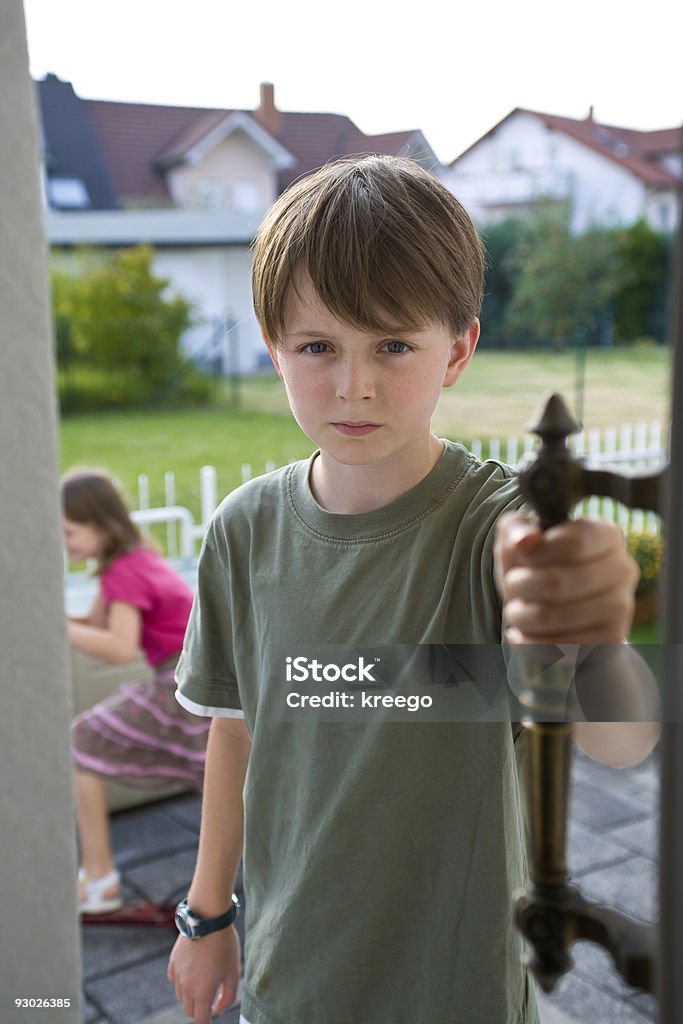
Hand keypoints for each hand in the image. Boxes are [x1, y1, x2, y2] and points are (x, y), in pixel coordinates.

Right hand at [167, 925, 239, 1023]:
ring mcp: (177, 974)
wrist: (207, 918)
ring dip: (191, 996)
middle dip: (200, 1010)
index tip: (210, 1022)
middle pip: (189, 1010)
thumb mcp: (234, 972)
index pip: (200, 1020)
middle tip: (212, 1000)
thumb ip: (228, 997)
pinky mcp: (173, 961)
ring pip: (181, 996)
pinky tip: (192, 972)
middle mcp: (186, 987)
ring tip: (205, 981)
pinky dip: (182, 982)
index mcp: (202, 992)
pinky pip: (174, 980)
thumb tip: (218, 1010)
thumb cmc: (224, 945)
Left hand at [494, 511, 638, 644]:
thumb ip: (517, 530)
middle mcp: (622, 571)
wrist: (561, 613)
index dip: (535, 552)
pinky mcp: (609, 642)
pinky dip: (528, 642)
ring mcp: (620, 609)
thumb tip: (525, 541)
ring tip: (516, 610)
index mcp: (607, 536)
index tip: (520, 555)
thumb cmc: (539, 567)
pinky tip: (522, 634)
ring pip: (552, 617)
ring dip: (519, 615)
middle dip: (518, 585)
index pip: (573, 542)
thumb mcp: (522, 540)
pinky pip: (557, 647)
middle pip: (557, 582)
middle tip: (512, 586)